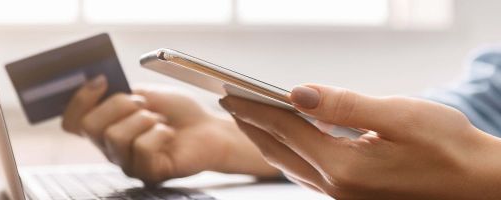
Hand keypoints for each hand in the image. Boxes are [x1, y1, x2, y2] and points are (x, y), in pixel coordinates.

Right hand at [62, 76, 278, 184]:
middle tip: (143, 104)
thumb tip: (98, 83)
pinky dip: (160, 133)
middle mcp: (111, 149)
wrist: (208, 129)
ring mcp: (128, 163)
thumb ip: (121, 92)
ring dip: (143, 119)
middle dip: (118, 105)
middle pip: (91, 127)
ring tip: (160, 121)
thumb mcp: (146, 93)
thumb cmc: (179, 113)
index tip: (101, 81)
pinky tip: (169, 135)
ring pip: (115, 137)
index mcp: (106, 127)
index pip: (72, 122)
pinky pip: (142, 148)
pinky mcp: (147, 173)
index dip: (79, 100)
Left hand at [219, 84, 500, 198]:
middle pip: (280, 150)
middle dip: (252, 124)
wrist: (482, 188)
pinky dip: (290, 155)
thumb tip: (298, 92)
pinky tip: (288, 143)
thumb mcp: (401, 116)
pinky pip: (308, 176)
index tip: (229, 93)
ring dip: (267, 140)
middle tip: (229, 103)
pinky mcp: (353, 199)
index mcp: (345, 167)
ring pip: (290, 165)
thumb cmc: (450, 148)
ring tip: (252, 118)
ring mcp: (344, 198)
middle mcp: (338, 188)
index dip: (255, 108)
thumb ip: (345, 105)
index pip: (286, 129)